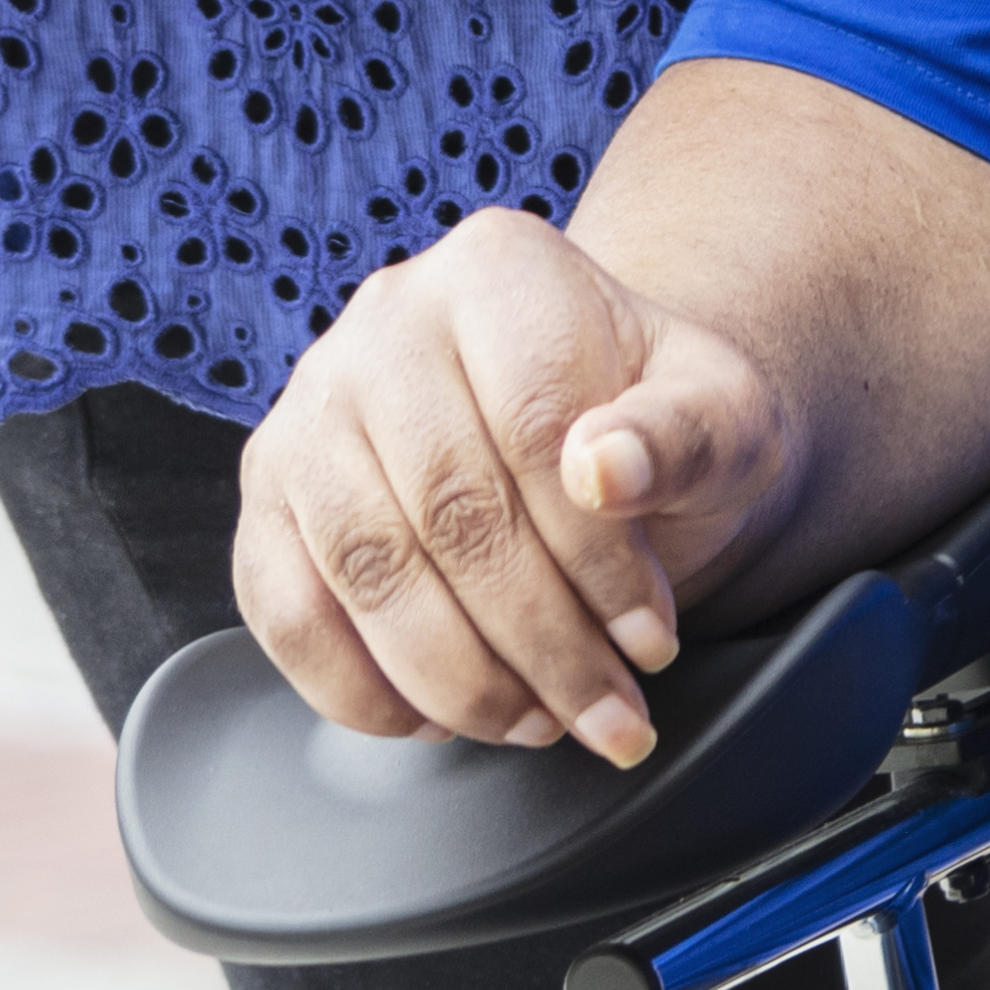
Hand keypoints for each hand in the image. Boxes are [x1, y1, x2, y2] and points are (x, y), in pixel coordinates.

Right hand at [235, 205, 808, 764]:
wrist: (595, 435)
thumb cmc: (662, 421)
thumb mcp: (723, 414)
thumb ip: (686, 431)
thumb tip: (603, 470)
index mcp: (500, 268)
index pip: (533, 430)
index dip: (595, 557)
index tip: (651, 639)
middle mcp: (386, 321)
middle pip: (449, 510)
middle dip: (537, 640)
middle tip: (602, 711)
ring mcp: (311, 406)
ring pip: (366, 570)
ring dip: (457, 676)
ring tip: (537, 721)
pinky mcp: (266, 495)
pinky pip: (284, 609)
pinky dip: (358, 687)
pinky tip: (438, 718)